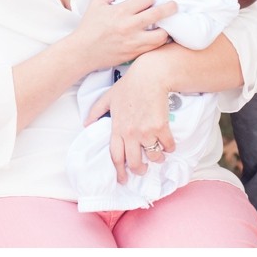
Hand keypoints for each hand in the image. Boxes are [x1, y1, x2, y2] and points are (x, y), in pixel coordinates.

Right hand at [73, 0, 173, 72]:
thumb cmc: (90, 26)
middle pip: (159, 14)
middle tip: (174, 6)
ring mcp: (134, 42)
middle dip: (170, 8)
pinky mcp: (135, 53)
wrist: (83, 51)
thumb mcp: (97, 1)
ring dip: (166, 28)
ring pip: (161, 34)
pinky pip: (155, 47)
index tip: (148, 0)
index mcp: (121, 11)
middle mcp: (129, 26)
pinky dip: (160, 41)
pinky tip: (159, 36)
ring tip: (166, 25)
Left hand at [85, 50, 175, 182]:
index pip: (116, 156)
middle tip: (142, 171)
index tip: (122, 180)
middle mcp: (130, 133)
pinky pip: (168, 146)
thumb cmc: (130, 85)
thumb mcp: (108, 97)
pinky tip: (169, 145)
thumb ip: (96, 111)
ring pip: (153, 157)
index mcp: (117, 128)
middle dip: (139, 171)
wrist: (150, 76)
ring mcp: (146, 131)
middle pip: (134, 162)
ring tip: (158, 156)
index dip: (119, 171)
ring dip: (157, 159)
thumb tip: (86, 124)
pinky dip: (170, 148)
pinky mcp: (161, 127)